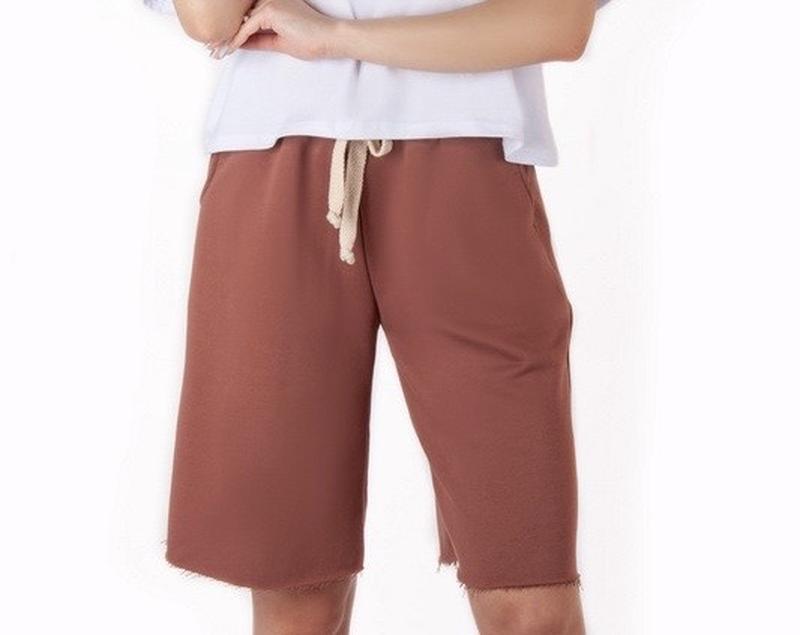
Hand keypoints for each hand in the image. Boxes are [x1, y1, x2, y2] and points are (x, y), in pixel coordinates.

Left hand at [210, 0, 340, 59]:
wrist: (329, 39)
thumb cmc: (312, 40)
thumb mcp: (279, 42)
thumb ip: (259, 40)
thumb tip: (242, 44)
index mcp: (273, 3)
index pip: (247, 17)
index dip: (233, 31)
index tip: (220, 44)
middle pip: (241, 18)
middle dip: (225, 34)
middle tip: (212, 48)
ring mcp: (269, 2)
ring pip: (241, 23)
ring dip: (226, 38)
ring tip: (216, 51)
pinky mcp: (270, 11)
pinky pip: (247, 29)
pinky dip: (236, 41)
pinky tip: (228, 50)